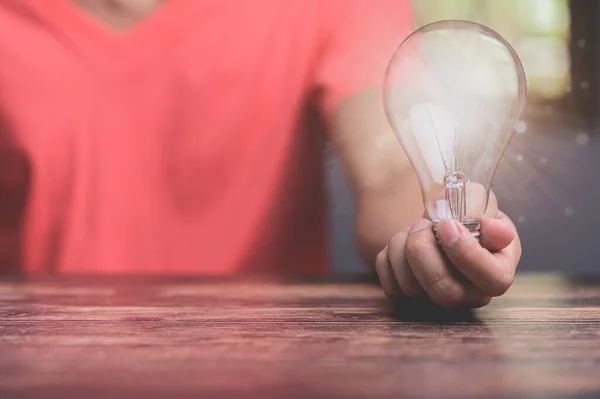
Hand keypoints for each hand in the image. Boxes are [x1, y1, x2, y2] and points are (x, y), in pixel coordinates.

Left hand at [375, 198, 520, 307]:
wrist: (438, 224)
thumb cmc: (464, 216)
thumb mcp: (480, 205)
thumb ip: (488, 213)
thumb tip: (495, 231)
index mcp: (498, 271)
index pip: (493, 280)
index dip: (467, 253)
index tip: (447, 224)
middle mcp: (472, 295)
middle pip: (445, 292)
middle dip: (424, 251)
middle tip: (421, 224)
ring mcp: (439, 304)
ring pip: (412, 289)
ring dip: (403, 248)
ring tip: (412, 229)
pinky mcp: (410, 302)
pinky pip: (390, 289)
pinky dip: (387, 259)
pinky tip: (399, 245)